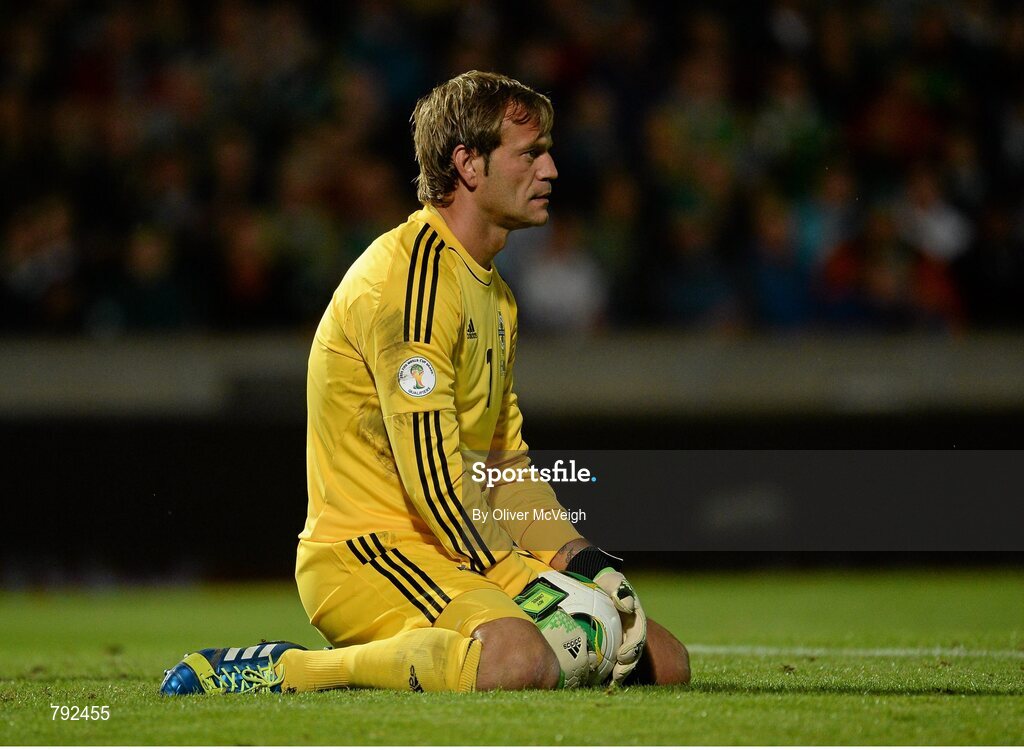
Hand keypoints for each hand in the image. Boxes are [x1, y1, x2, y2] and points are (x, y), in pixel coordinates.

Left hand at [593, 568, 646, 684]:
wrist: (600, 584)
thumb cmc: (610, 583)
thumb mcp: (616, 582)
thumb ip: (622, 591)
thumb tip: (626, 605)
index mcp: (636, 620)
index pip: (637, 637)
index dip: (632, 648)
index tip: (623, 656)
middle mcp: (632, 632)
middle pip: (633, 653)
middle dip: (627, 666)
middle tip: (617, 676)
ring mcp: (623, 639)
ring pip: (625, 660)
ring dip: (620, 672)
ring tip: (612, 683)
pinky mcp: (613, 644)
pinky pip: (612, 658)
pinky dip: (608, 670)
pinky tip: (599, 679)